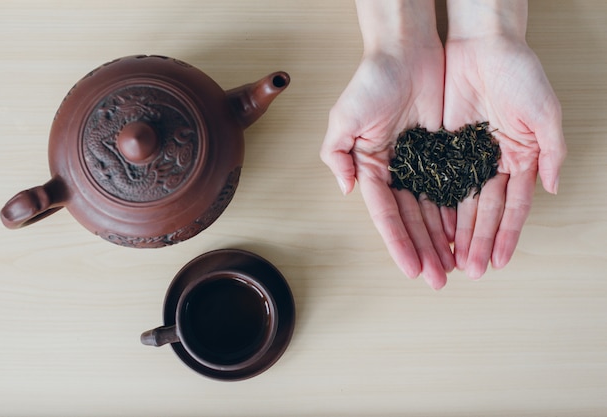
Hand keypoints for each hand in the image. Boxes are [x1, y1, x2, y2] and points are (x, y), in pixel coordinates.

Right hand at [320, 1, 453, 288]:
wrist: (407, 51)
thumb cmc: (372, 81)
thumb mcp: (343, 118)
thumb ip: (336, 155)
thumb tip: (347, 190)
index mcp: (372, 169)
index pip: (387, 214)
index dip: (399, 243)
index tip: (413, 269)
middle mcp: (397, 172)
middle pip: (413, 220)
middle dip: (425, 250)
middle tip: (439, 279)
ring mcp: (423, 164)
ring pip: (435, 210)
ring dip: (443, 240)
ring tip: (456, 266)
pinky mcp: (445, 153)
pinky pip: (454, 187)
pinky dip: (459, 212)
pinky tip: (467, 235)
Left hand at [443, 1, 566, 278]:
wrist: (482, 44)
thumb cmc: (519, 73)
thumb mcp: (544, 112)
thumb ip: (551, 151)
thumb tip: (553, 189)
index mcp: (519, 159)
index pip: (511, 206)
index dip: (505, 235)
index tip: (497, 262)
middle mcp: (491, 163)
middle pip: (483, 211)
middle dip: (476, 241)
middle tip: (467, 270)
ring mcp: (464, 157)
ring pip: (458, 202)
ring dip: (454, 233)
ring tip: (447, 259)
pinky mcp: (440, 147)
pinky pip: (435, 181)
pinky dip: (434, 206)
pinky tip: (431, 229)